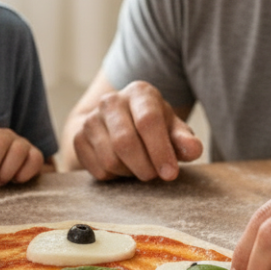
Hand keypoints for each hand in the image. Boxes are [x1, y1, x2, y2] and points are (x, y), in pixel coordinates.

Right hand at [72, 81, 202, 180]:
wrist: (117, 126)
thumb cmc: (153, 129)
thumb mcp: (173, 130)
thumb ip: (185, 140)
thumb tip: (193, 150)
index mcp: (140, 93)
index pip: (148, 121)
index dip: (160, 150)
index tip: (170, 173)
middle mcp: (111, 100)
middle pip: (125, 141)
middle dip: (144, 166)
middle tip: (154, 175)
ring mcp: (91, 118)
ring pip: (110, 159)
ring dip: (129, 172)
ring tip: (139, 167)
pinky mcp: (78, 137)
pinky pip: (97, 169)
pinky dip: (114, 176)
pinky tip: (121, 166)